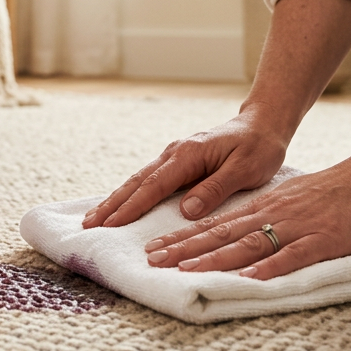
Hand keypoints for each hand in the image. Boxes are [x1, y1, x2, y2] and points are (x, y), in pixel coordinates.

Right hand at [82, 107, 290, 228]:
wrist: (262, 125)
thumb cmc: (258, 148)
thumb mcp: (246, 169)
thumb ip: (215, 188)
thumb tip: (186, 210)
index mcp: (189, 154)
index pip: (154, 185)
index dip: (132, 207)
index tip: (111, 225)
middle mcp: (175, 153)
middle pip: (137, 182)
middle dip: (112, 205)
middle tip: (88, 225)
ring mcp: (173, 156)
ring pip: (138, 180)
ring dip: (115, 200)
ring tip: (93, 218)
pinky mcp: (177, 163)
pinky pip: (147, 180)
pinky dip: (129, 194)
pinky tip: (118, 206)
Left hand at [141, 155, 350, 279]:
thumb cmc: (339, 191)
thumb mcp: (294, 198)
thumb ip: (268, 214)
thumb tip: (241, 232)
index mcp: (266, 206)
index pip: (216, 223)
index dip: (183, 237)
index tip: (154, 249)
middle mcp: (274, 214)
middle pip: (221, 233)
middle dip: (184, 248)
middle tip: (152, 261)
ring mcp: (297, 227)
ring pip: (248, 244)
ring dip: (214, 258)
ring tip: (185, 270)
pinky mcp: (323, 239)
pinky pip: (293, 255)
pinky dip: (270, 268)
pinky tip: (249, 280)